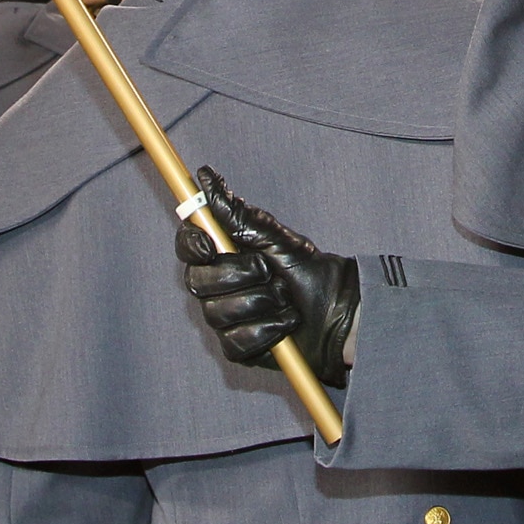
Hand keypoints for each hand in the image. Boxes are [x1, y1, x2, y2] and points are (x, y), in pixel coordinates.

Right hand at [174, 166, 358, 386]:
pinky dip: (267, 330)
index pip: (188, 246)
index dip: (192, 245)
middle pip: (198, 281)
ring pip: (218, 313)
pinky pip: (236, 341)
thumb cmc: (304, 269)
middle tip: (268, 271)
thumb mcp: (272, 235)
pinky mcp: (236, 348)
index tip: (211, 245)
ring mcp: (223, 319)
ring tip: (284, 298)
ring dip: (260, 303)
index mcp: (220, 255)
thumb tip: (205, 175)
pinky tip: (285, 323)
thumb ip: (234, 211)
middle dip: (238, 275)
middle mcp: (215, 287)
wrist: (336, 310)